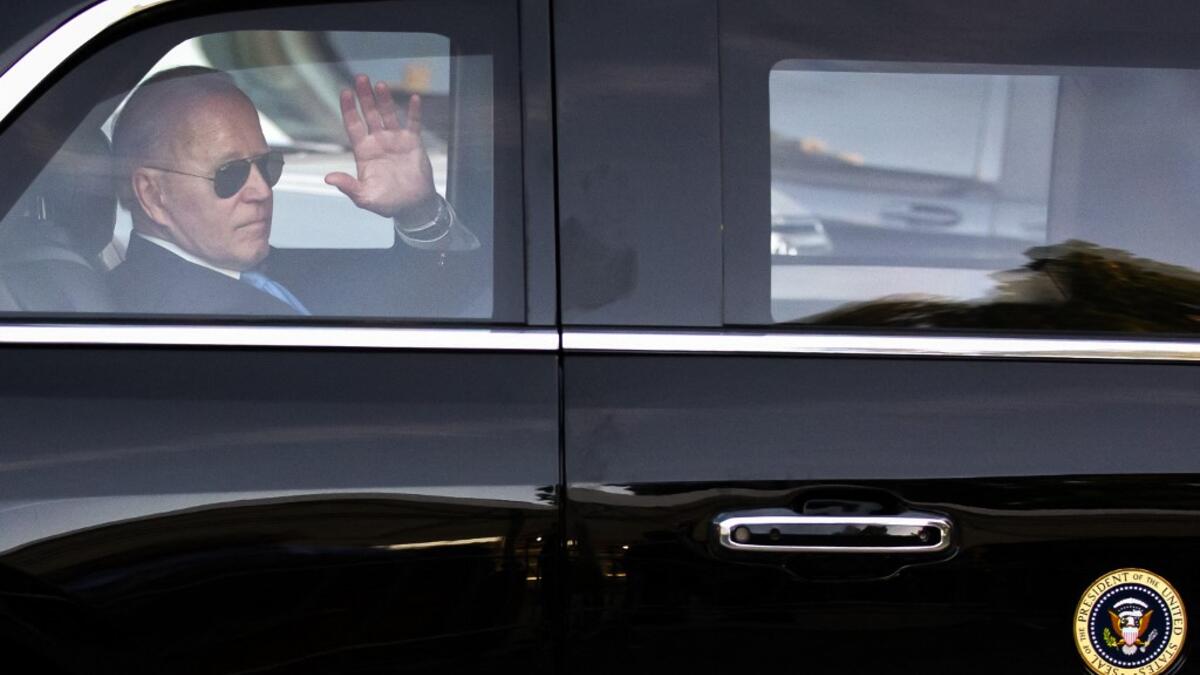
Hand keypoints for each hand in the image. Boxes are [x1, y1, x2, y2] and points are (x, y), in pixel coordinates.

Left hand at [324, 74, 435, 217]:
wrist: (413, 206)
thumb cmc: (387, 202)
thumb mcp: (364, 197)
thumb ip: (348, 186)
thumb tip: (328, 178)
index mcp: (364, 151)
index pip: (353, 125)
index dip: (348, 109)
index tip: (345, 93)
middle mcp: (378, 141)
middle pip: (369, 114)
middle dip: (364, 97)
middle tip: (360, 79)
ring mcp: (395, 140)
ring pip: (388, 114)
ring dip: (384, 99)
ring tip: (380, 85)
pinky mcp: (412, 142)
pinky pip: (413, 123)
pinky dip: (413, 111)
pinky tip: (413, 98)